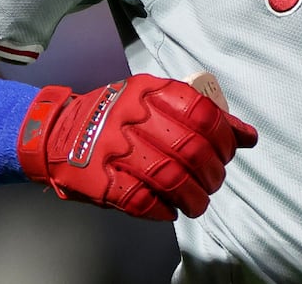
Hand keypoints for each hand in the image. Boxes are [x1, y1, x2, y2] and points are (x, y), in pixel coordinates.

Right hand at [17, 74, 257, 220]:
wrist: (54, 133)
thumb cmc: (115, 117)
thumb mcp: (154, 102)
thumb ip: (201, 117)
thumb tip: (248, 137)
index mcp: (149, 91)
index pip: (202, 114)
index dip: (224, 139)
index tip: (228, 153)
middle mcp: (132, 116)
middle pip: (191, 149)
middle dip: (213, 173)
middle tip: (213, 181)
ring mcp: (113, 149)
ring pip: (170, 178)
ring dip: (193, 197)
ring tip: (197, 203)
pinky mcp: (99, 181)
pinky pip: (142, 200)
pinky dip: (163, 210)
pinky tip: (169, 210)